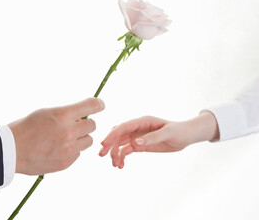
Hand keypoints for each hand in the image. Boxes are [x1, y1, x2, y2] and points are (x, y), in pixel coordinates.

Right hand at [8, 97, 104, 174]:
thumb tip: (83, 115)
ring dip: (80, 137)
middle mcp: (68, 132)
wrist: (10, 150)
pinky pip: (78, 153)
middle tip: (73, 124)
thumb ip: (66, 113)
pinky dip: (72, 150)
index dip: (98, 104)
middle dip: (84, 123)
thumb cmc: (26, 128)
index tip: (100, 105)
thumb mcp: (45, 113)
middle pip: (93, 125)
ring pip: (88, 141)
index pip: (91, 106)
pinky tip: (57, 149)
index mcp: (62, 115)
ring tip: (65, 138)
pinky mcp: (66, 163)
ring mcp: (68, 149)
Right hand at [99, 111, 218, 168]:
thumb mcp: (168, 134)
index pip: (123, 127)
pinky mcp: (140, 145)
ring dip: (115, 153)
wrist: (186, 136)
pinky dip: (122, 157)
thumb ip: (152, 138)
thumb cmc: (179, 131)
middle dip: (109, 144)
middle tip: (102, 155)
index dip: (112, 135)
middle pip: (117, 134)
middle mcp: (137, 128)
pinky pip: (127, 150)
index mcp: (142, 121)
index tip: (103, 144)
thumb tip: (136, 143)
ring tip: (115, 165)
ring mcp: (137, 136)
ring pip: (120, 144)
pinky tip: (121, 166)